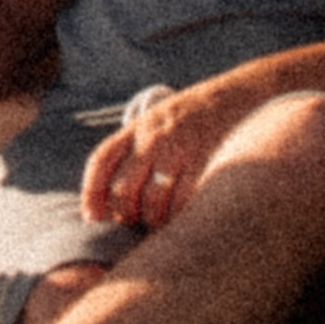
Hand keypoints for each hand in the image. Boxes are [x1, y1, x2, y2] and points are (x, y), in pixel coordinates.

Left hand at [79, 83, 251, 227]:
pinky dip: (177, 219)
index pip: (102, 160)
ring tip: (158, 224)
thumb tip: (111, 198)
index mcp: (136, 128)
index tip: (91, 216)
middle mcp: (153, 138)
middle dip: (124, 213)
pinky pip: (183, 202)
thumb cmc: (188, 121)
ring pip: (152, 201)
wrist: (233, 98)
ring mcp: (179, 151)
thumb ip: (132, 151)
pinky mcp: (205, 164)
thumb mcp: (154, 124)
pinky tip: (181, 221)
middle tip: (132, 222)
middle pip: (124, 188)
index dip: (91, 192)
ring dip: (152, 221)